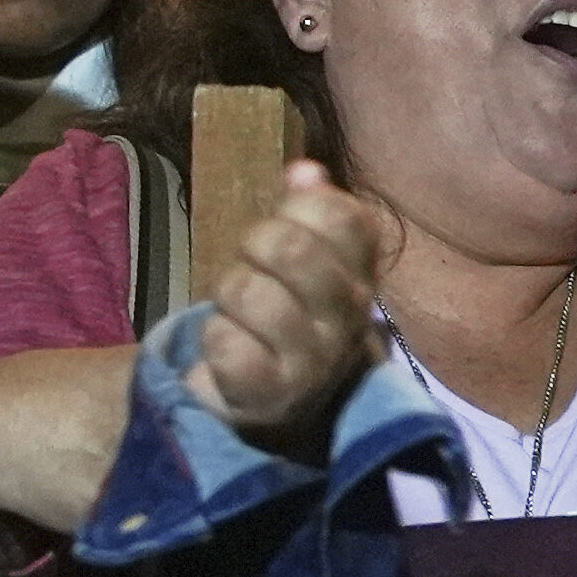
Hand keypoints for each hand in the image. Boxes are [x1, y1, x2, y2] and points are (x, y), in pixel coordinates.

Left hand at [184, 162, 383, 448]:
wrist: (280, 404)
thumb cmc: (289, 315)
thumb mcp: (308, 259)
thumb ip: (309, 211)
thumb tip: (305, 171)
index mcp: (361, 276)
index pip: (344, 218)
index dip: (301, 208)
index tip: (288, 225)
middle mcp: (348, 318)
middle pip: (293, 247)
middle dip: (255, 245)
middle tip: (253, 266)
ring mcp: (312, 360)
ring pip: (247, 291)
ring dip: (228, 295)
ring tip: (240, 313)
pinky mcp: (271, 393)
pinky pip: (225, 342)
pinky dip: (215, 339)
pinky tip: (232, 349)